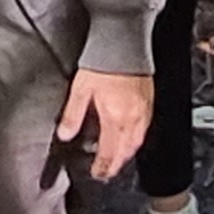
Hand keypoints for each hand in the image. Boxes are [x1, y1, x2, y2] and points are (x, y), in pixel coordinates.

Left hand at [60, 66, 153, 182]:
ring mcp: (143, 110)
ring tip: (119, 159)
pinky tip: (132, 136)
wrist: (124, 40)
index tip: (98, 173)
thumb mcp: (80, 89)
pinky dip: (137, 138)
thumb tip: (65, 134)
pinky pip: (145, 128)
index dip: (103, 166)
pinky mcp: (149, 100)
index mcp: (114, 118)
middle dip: (116, 164)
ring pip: (137, 142)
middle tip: (107, 172)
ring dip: (128, 154)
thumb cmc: (103, 61)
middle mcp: (132, 118)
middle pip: (126, 151)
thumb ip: (72, 115)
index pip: (109, 152)